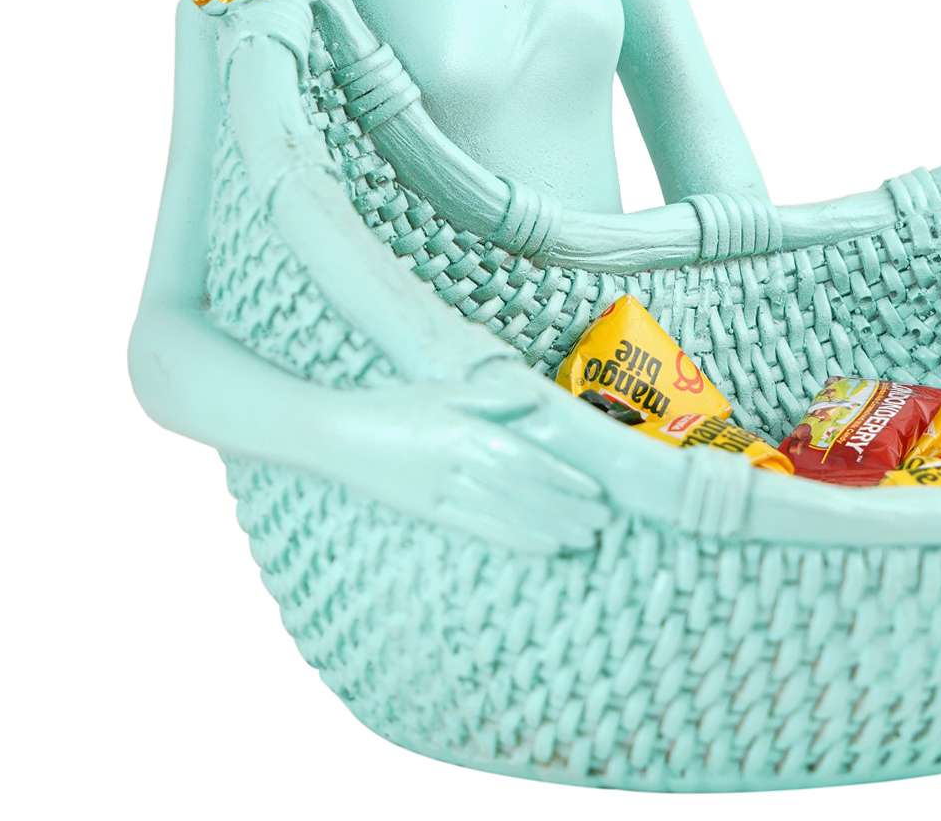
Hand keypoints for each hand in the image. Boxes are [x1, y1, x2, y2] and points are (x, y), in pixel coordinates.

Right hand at [370, 356, 607, 556]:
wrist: (338, 434)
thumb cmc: (394, 406)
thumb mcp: (443, 392)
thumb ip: (492, 400)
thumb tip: (536, 401)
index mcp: (464, 430)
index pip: (525, 460)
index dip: (563, 479)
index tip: (595, 493)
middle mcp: (457, 463)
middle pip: (522, 492)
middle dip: (565, 510)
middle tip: (603, 524)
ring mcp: (442, 492)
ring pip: (505, 516)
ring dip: (548, 529)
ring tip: (584, 540)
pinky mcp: (430, 513)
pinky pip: (479, 530)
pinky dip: (515, 540)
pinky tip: (542, 548)